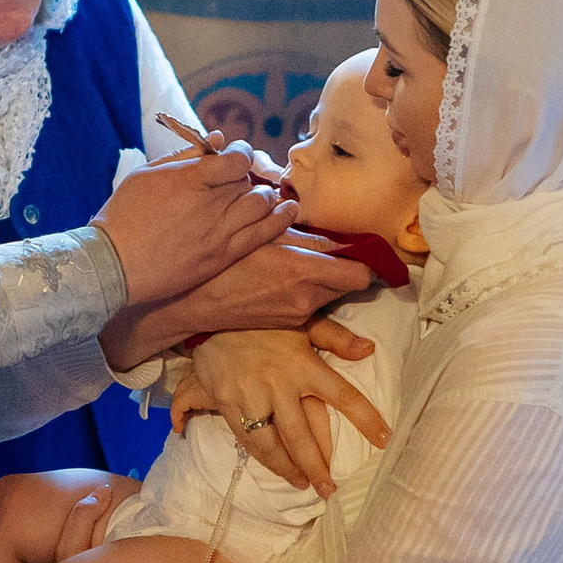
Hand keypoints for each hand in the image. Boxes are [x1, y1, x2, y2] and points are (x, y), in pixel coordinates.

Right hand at [94, 142, 296, 306]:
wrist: (114, 265)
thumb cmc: (123, 215)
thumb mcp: (146, 175)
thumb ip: (184, 154)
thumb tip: (217, 138)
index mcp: (188, 180)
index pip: (237, 158)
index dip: (242, 153)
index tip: (235, 156)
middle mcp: (208, 205)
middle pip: (248, 181)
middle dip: (247, 176)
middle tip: (238, 180)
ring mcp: (218, 233)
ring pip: (262, 205)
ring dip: (264, 196)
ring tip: (260, 195)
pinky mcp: (222, 256)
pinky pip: (262, 235)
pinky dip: (279, 220)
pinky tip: (287, 211)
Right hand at [98, 235, 372, 370]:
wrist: (196, 302)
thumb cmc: (225, 262)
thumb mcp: (264, 236)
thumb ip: (305, 236)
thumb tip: (335, 237)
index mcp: (305, 273)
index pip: (362, 275)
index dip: (367, 262)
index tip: (361, 251)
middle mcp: (307, 300)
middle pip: (349, 285)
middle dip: (344, 268)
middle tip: (328, 251)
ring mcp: (298, 317)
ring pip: (329, 296)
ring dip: (324, 281)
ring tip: (298, 264)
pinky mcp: (288, 326)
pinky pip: (311, 306)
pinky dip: (307, 294)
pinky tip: (283, 282)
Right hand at [185, 328, 390, 495]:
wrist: (215, 313)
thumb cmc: (265, 319)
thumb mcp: (303, 320)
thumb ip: (336, 337)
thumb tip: (369, 349)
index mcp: (304, 364)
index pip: (343, 395)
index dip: (365, 419)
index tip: (384, 440)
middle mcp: (279, 384)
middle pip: (301, 436)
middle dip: (316, 467)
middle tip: (328, 490)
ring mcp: (251, 395)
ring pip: (270, 444)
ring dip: (286, 469)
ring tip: (301, 483)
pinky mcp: (227, 401)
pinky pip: (245, 438)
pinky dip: (261, 457)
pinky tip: (273, 465)